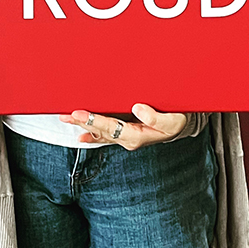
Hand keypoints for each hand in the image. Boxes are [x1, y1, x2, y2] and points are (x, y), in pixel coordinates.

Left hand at [59, 104, 186, 150]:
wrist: (181, 125)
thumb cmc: (177, 121)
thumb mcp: (172, 120)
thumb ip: (156, 117)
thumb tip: (137, 108)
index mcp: (137, 136)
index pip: (111, 128)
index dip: (94, 120)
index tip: (81, 113)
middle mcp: (128, 139)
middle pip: (101, 131)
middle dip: (83, 122)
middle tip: (67, 115)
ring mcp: (126, 136)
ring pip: (101, 132)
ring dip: (84, 125)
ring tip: (68, 119)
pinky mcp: (126, 132)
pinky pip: (106, 135)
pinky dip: (93, 133)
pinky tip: (82, 136)